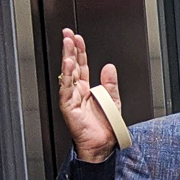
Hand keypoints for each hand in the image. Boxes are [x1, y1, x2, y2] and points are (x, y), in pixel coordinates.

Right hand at [58, 29, 119, 162]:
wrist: (102, 145)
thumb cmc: (105, 128)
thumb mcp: (113, 101)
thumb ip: (111, 84)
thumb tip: (109, 67)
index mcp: (87, 90)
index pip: (81, 65)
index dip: (80, 51)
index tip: (78, 38)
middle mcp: (77, 92)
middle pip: (71, 66)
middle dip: (69, 49)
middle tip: (67, 34)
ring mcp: (71, 98)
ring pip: (67, 74)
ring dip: (67, 58)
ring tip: (67, 44)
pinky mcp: (68, 107)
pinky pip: (66, 89)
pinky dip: (67, 77)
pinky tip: (68, 65)